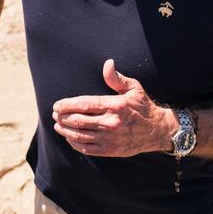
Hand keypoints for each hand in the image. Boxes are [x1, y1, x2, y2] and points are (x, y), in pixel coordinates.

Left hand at [52, 59, 175, 156]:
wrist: (157, 130)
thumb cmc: (143, 106)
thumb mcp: (133, 88)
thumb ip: (116, 78)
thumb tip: (107, 63)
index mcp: (114, 105)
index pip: (84, 104)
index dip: (67, 105)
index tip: (57, 105)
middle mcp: (111, 123)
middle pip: (79, 121)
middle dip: (63, 117)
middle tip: (55, 114)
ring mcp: (110, 139)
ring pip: (80, 136)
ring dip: (65, 131)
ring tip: (58, 125)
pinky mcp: (111, 150)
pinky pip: (88, 149)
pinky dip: (75, 143)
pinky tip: (70, 138)